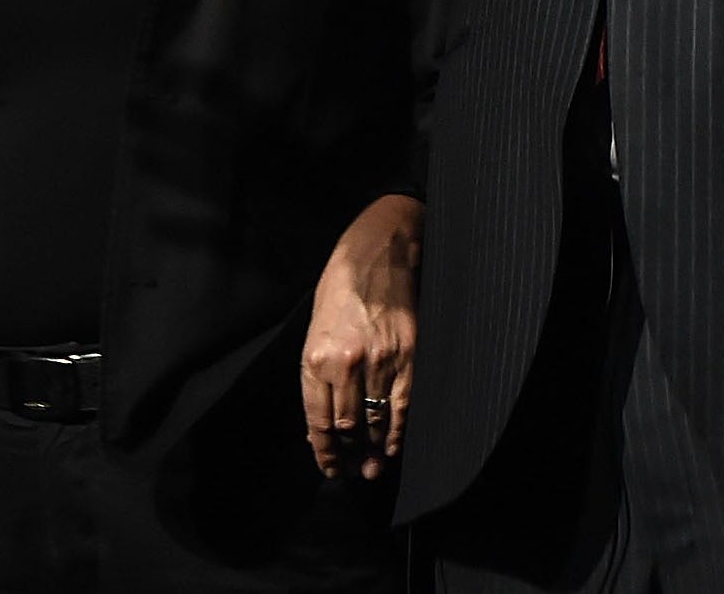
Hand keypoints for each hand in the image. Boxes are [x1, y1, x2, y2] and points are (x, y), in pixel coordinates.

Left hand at [301, 193, 421, 481]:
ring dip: (372, 452)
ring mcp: (380, 360)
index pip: (319, 422)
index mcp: (316, 357)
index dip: (324, 452)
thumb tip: (319, 426)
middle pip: (347, 428)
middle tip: (350, 473)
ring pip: (376, 422)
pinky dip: (398, 433)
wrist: (378, 250)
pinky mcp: (409, 355)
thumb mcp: (315, 329)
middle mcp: (347, 363)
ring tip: (370, 469)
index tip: (329, 467)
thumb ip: (316, 378)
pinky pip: (404, 407)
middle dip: (347, 457)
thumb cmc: (340, 287)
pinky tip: (392, 447)